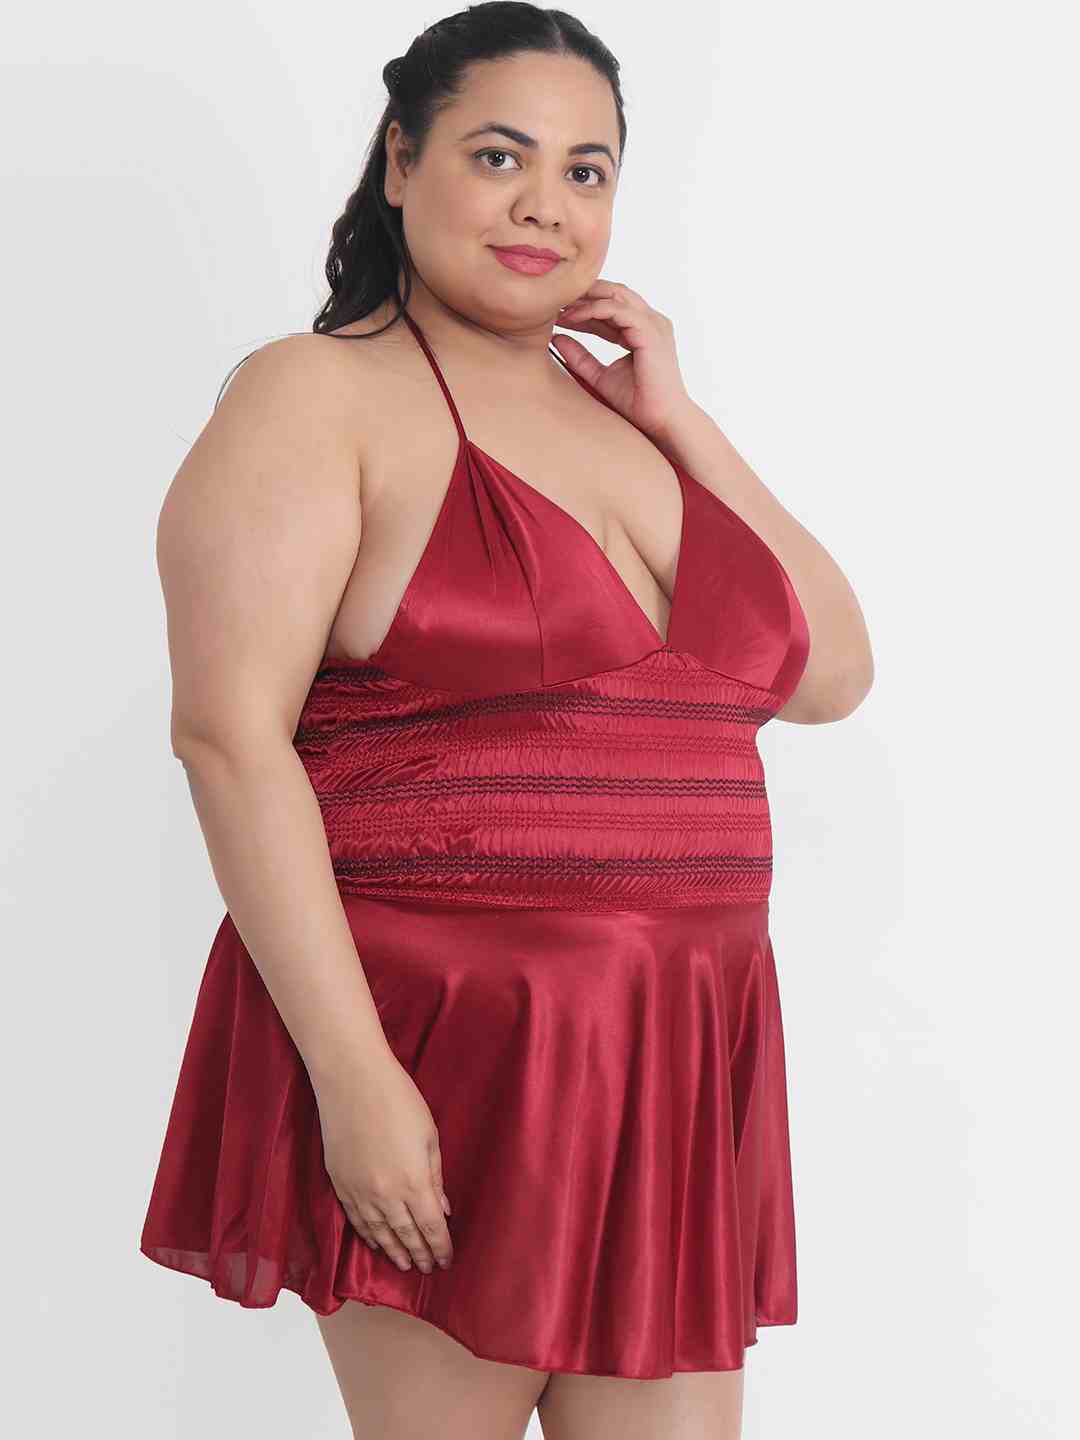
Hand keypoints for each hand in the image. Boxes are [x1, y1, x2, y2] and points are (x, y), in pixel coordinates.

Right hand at [313, 1049, 453, 1273]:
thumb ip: (435, 1176)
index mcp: (413, 1183)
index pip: (430, 1227)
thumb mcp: (428, 1136)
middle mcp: (385, 1196)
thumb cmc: (399, 1100)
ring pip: (378, 1232)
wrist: (352, 1081)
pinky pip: (355, 1219)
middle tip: (427, 1269)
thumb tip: (443, 1209)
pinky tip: (375, 1243)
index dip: (440, 1247)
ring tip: (403, 1265)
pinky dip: (367, 1235)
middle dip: (419, 1254)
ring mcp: (358, 1192)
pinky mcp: (339, 1183)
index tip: (446, 1261)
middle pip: (405, 1235)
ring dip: (393, 1251)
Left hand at [552, 280, 693, 439]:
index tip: (556, 310)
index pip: (610, 306)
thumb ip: (580, 357)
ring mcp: (652, 324)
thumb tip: (556, 338)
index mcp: (642, 329)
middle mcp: (650, 321)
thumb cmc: (638, 402)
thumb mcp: (600, 376)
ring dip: (586, 297)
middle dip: (584, 292)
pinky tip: (572, 317)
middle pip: (614, 292)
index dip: (583, 305)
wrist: (661, 420)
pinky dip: (592, 310)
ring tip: (559, 304)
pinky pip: (616, 310)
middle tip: (554, 297)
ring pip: (615, 295)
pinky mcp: (649, 331)